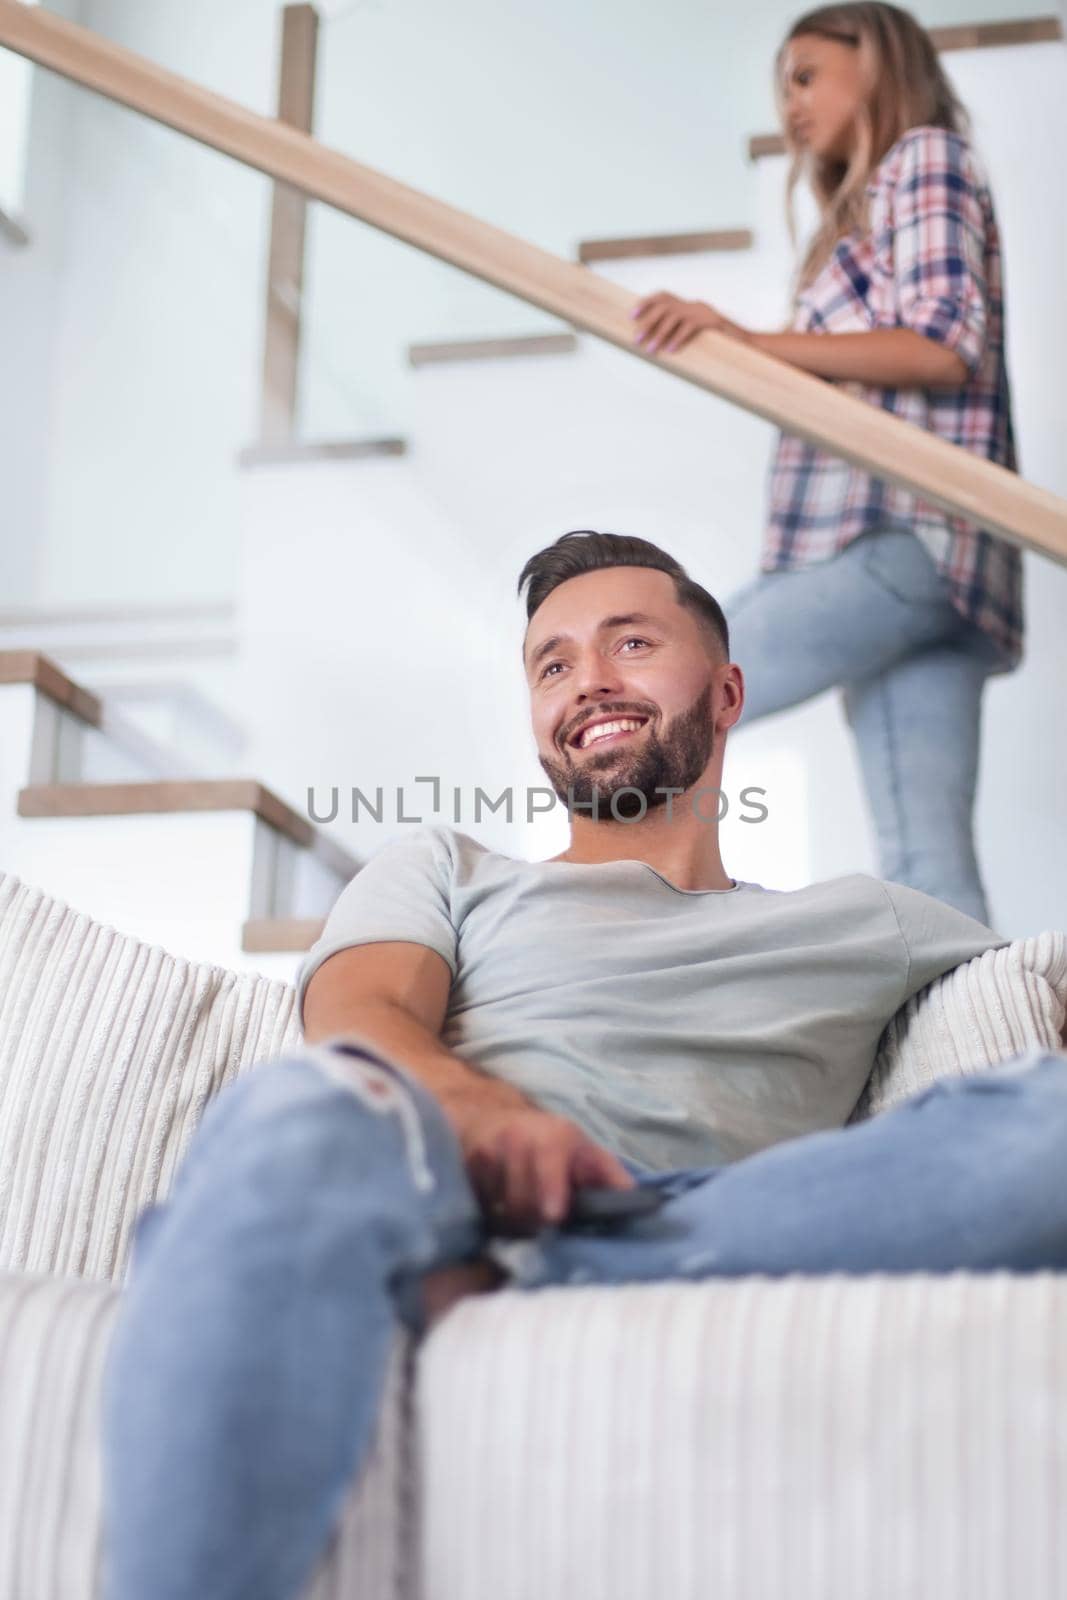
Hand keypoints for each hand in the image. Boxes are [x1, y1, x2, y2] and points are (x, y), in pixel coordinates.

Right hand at [451, 1101, 635, 1235]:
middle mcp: (516, 1138)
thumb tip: (637, 1202)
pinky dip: (490, 1217)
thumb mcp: (583, 1152)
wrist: (488, 1120)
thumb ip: (608, 1176)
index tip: (553, 1215)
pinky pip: (478, 1208)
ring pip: (499, 1208)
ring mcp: (486, 1154)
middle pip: (523, 1198)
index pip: (548, 1157)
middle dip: (535, 1221)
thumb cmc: (548, 1144)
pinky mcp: (463, 1169)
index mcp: (551, 1136)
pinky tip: (499, 1211)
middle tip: (546, 1229)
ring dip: (513, 1224)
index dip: (550, 1187)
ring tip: (525, 1220)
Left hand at [631, 291, 751, 353]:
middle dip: (648, 322)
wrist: (747, 345)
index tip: (632, 315)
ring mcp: (704, 312)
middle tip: (637, 340)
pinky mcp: (713, 321)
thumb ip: (679, 333)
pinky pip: (690, 327)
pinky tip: (671, 350)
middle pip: (665, 306)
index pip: (663, 296)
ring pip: (675, 317)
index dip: (646, 303)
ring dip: (659, 334)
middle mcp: (695, 305)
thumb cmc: (718, 345)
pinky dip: (678, 338)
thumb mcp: (695, 337)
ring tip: (650, 350)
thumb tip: (654, 342)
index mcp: (689, 306)